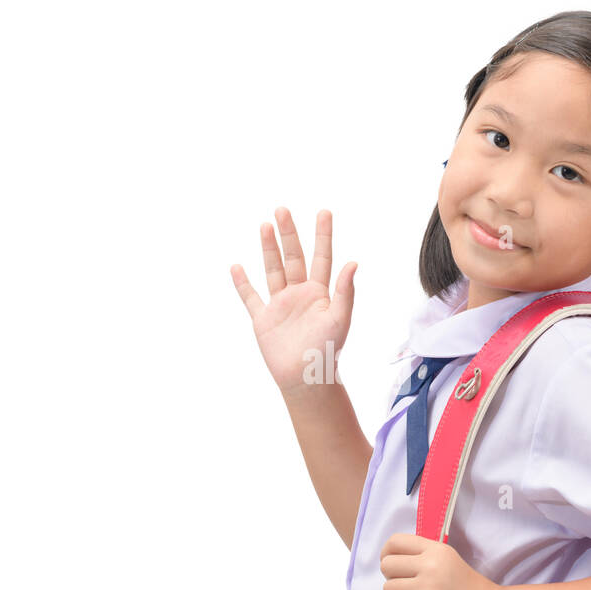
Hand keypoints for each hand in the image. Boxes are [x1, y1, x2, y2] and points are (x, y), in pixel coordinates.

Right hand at [230, 207, 357, 398]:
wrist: (306, 379)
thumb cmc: (327, 351)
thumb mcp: (340, 318)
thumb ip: (345, 291)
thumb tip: (353, 262)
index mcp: (320, 293)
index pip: (322, 257)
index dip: (323, 235)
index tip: (323, 212)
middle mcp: (300, 294)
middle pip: (293, 258)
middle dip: (288, 234)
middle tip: (282, 210)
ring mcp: (280, 305)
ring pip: (273, 270)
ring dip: (268, 249)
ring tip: (264, 225)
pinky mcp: (263, 319)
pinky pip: (250, 297)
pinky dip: (243, 283)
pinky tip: (237, 267)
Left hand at [379, 533, 499, 589]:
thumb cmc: (468, 589)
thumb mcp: (449, 560)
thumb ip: (423, 556)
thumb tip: (389, 559)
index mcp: (437, 550)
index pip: (395, 541)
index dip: (387, 554)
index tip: (394, 567)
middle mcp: (432, 566)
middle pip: (387, 565)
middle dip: (391, 578)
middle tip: (407, 587)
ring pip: (387, 589)